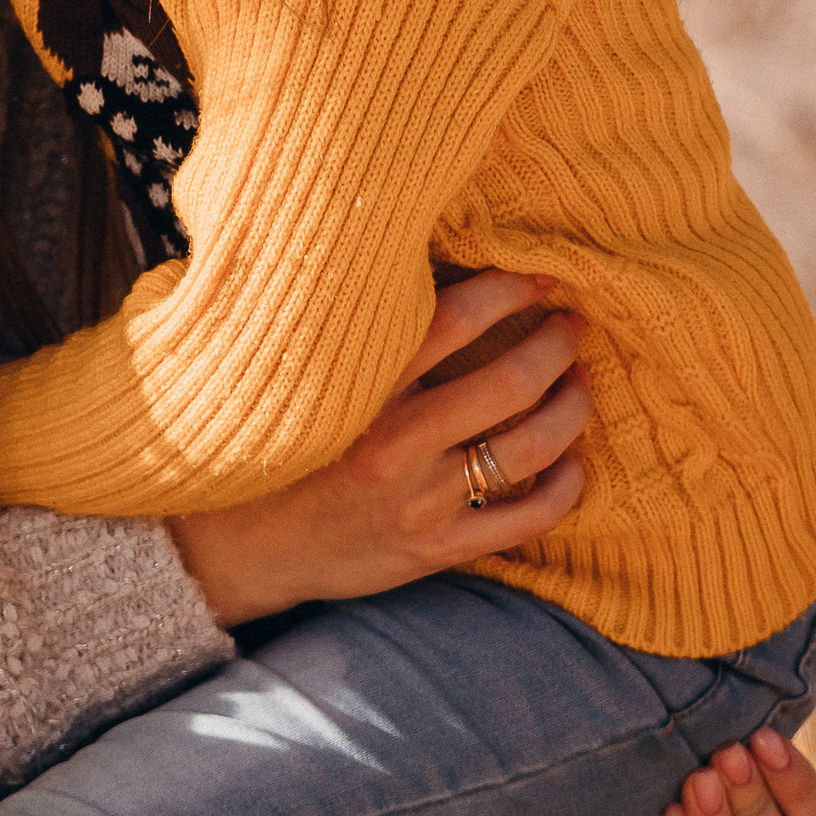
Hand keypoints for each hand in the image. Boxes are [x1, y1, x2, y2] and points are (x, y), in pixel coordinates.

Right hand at [167, 270, 589, 627]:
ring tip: (578, 385)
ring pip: (532, 446)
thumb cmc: (274, 448)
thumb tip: (414, 265)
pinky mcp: (437, 549)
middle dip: (556, 345)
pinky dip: (567, 485)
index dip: (510, 290)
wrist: (238, 549)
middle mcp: (394, 443)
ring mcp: (420, 501)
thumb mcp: (298, 380)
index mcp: (359, 388)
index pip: (453, 320)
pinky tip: (570, 463)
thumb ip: (351, 335)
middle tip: (571, 328)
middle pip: (510, 381)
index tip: (539, 279)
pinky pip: (530, 517)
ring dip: (572, 407)